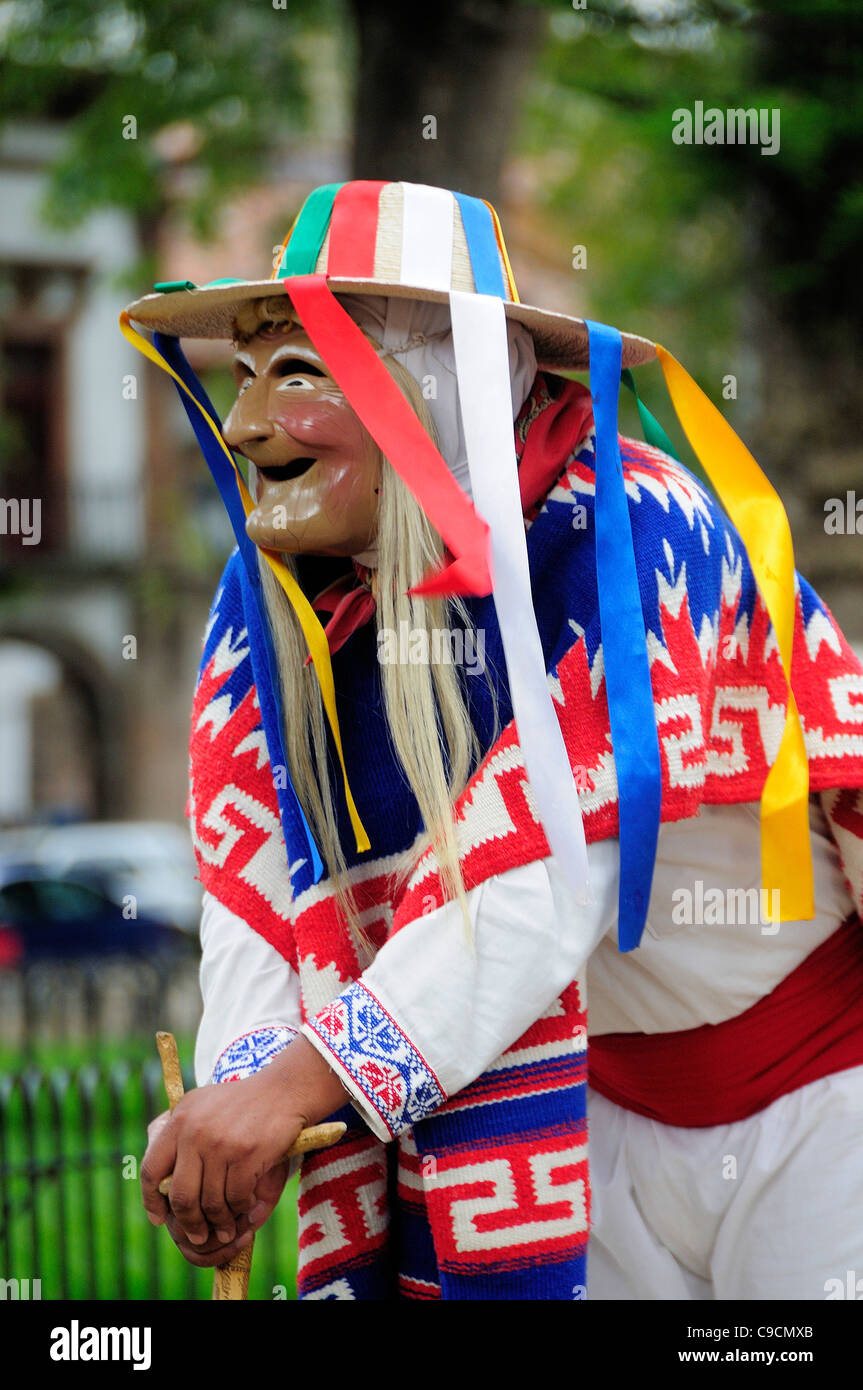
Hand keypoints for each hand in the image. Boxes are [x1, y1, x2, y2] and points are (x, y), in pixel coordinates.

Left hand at [141, 1035, 348, 1259]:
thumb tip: (161, 1186)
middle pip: (181, 1195)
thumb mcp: (203, 1106)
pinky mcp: (247, 1154)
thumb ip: (179, 1138)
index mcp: (180, 1119)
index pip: (152, 1169)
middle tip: (198, 1236)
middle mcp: (195, 1131)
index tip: (159, 1218)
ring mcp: (220, 1143)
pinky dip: (240, 1209)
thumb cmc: (242, 1103)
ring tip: (226, 1229)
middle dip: (189, 1223)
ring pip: (210, 1202)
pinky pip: (236, 1198)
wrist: (283, 1089)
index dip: (151, 1200)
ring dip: (219, 1222)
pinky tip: (245, 1208)